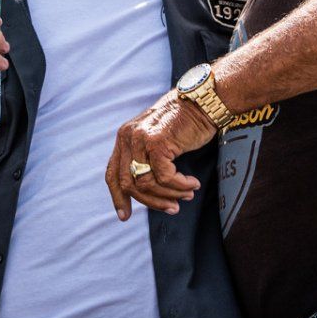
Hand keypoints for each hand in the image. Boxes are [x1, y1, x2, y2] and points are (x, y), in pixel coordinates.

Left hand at [106, 91, 213, 219]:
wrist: (204, 100)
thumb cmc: (186, 122)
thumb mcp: (159, 140)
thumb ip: (147, 160)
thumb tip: (148, 193)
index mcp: (125, 137)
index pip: (112, 173)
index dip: (117, 197)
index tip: (125, 216)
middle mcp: (128, 137)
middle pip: (128, 184)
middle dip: (150, 202)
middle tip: (172, 209)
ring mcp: (141, 139)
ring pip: (147, 184)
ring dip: (169, 195)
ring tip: (187, 194)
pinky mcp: (157, 142)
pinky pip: (165, 178)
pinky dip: (179, 185)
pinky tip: (192, 184)